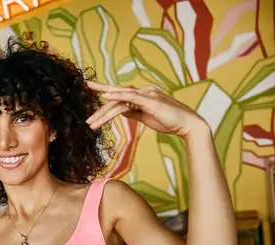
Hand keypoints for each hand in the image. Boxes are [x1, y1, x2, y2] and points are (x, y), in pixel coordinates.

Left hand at [85, 82, 209, 138]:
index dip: (105, 92)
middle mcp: (144, 91)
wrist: (187, 124)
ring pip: (119, 100)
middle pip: (116, 98)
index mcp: (143, 94)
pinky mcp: (150, 100)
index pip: (120, 94)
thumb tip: (121, 112)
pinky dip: (117, 96)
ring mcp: (147, 94)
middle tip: (87, 120)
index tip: (91, 90)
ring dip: (104, 112)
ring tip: (91, 123)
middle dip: (100, 110)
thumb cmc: (169, 121)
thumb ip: (133, 112)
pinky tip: (105, 97)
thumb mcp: (146, 116)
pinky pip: (130, 97)